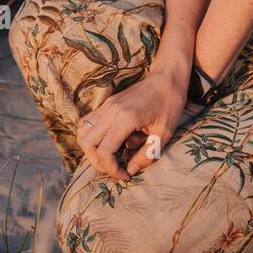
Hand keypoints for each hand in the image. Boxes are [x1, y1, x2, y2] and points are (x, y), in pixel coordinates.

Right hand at [76, 66, 186, 180]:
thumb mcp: (164, 133)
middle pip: (87, 143)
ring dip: (92, 150)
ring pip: (82, 132)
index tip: (125, 175)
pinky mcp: (106, 104)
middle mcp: (111, 111)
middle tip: (116, 168)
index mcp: (126, 118)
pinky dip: (92, 137)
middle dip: (99, 162)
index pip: (104, 151)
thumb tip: (130, 171)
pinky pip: (87, 123)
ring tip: (111, 157)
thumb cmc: (170, 104)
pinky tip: (109, 142)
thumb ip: (146, 155)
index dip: (111, 169)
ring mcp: (106, 106)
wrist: (167, 78)